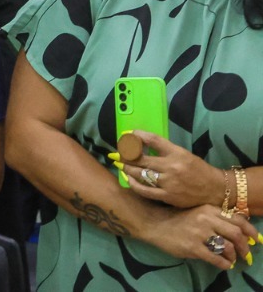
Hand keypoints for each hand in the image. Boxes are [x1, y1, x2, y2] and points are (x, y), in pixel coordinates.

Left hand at [114, 131, 230, 210]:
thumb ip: (163, 150)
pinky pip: (145, 190)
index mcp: (177, 153)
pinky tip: (128, 179)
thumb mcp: (183, 153)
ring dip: (126, 168)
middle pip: (141, 158)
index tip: (127, 135)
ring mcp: (169, 183)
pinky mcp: (168, 196)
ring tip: (119, 164)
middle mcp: (172, 167)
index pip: (152, 139)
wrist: (215, 189)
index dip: (137, 136)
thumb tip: (140, 143)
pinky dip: (134, 184)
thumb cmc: (197, 169)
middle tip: (116, 153)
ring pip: (140, 174)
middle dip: (125, 155)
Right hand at [140, 203, 256, 270]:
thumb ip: (215, 216)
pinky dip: (224, 264)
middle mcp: (206, 219)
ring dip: (233, 256)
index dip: (251, 231)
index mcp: (209, 209)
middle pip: (236, 234)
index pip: (238, 220)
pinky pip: (216, 259)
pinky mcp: (192, 247)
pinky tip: (224, 265)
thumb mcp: (198, 211)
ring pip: (227, 247)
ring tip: (231, 259)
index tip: (256, 239)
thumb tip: (239, 226)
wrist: (154, 223)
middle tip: (245, 254)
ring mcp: (199, 233)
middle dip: (244, 247)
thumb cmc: (177, 218)